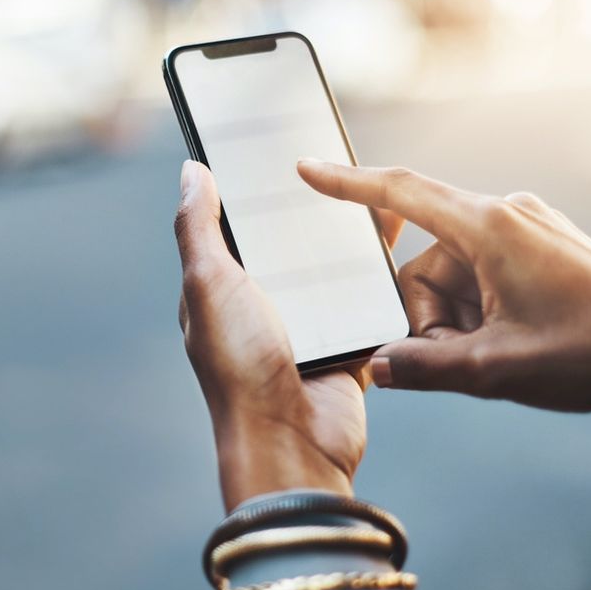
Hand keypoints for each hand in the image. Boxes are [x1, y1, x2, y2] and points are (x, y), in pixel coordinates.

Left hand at [175, 160, 400, 511]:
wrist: (291, 441)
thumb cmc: (239, 366)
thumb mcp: (209, 284)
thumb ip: (198, 228)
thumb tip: (192, 171)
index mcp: (221, 291)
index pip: (237, 228)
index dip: (255, 191)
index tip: (280, 148)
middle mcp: (261, 308)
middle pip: (292, 246)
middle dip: (313, 210)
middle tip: (342, 161)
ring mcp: (305, 329)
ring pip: (333, 272)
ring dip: (351, 241)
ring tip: (379, 193)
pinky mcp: (345, 348)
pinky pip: (367, 305)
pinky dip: (381, 281)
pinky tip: (399, 247)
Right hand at [298, 161, 590, 432]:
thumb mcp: (495, 370)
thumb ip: (424, 368)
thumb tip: (377, 367)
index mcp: (490, 228)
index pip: (401, 193)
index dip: (347, 184)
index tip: (307, 169)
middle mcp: (506, 215)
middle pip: (424, 262)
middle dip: (428, 315)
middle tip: (462, 358)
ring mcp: (527, 228)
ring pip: (453, 274)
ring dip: (457, 319)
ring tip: (496, 355)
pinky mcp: (541, 245)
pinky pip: (482, 272)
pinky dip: (480, 310)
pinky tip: (511, 340)